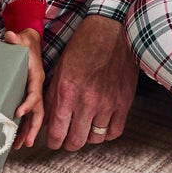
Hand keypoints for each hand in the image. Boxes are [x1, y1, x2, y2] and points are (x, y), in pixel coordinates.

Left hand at [3, 29, 44, 148]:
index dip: (28, 104)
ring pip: (35, 118)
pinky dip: (24, 128)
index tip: (18, 113)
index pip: (35, 93)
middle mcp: (37, 88)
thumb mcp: (22, 40)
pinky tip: (17, 140)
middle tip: (26, 142)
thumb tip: (10, 35)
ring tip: (19, 146)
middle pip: (39, 112)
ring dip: (28, 132)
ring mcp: (34, 94)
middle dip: (33, 128)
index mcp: (36, 77)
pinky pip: (29, 116)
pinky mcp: (29, 97)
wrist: (31, 44)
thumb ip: (16, 39)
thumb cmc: (26, 44)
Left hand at [42, 15, 138, 150]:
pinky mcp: (123, 102)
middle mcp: (86, 101)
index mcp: (66, 92)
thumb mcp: (60, 68)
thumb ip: (53, 96)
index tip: (54, 140)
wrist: (111, 30)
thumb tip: (47, 120)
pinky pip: (114, 132)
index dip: (53, 142)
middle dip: (69, 143)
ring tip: (86, 127)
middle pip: (75, 142)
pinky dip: (107, 132)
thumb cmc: (84, 45)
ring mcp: (107, 103)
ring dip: (88, 136)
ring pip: (95, 139)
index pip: (56, 134)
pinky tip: (102, 124)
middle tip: (69, 137)